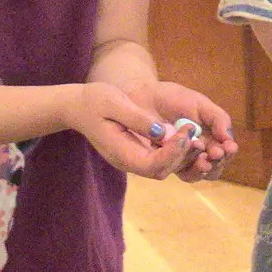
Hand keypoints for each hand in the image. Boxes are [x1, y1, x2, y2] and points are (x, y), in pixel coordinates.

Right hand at [68, 82, 198, 178]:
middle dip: (182, 154)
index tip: (186, 132)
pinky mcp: (137, 152)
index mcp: (120, 153)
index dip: (173, 152)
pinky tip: (184, 132)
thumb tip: (163, 132)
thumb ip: (138, 119)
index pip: (153, 164)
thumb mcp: (115, 103)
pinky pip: (160, 158)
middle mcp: (128, 162)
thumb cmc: (94, 101)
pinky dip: (175, 149)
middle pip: (161, 170)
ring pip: (164, 166)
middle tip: (194, 131)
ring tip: (193, 132)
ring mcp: (132, 159)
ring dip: (182, 153)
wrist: (78, 106)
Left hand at [154, 81, 238, 181]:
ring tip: (203, 159)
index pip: (224, 154)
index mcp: (210, 140)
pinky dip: (181, 166)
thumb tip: (229, 139)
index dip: (227, 153)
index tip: (227, 147)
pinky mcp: (161, 162)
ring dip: (200, 169)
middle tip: (215, 153)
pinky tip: (184, 154)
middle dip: (216, 163)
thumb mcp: (200, 104)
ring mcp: (178, 159)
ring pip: (194, 175)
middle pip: (212, 169)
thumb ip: (218, 119)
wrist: (145, 96)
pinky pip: (172, 171)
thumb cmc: (174, 99)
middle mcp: (196, 153)